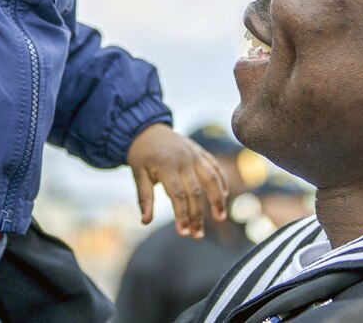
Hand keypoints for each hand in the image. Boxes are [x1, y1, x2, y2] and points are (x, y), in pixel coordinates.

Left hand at [126, 123, 228, 238]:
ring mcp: (194, 154)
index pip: (177, 195)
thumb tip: (145, 222)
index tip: (183, 233)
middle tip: (198, 235)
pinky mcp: (200, 151)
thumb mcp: (137, 173)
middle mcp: (183, 159)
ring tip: (220, 217)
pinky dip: (222, 180)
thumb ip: (144, 197)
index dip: (182, 215)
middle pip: (195, 191)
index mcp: (166, 165)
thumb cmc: (141, 154)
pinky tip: (225, 196)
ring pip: (211, 178)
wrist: (146, 127)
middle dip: (197, 215)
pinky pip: (215, 166)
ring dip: (217, 199)